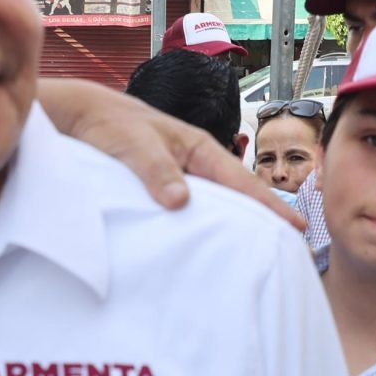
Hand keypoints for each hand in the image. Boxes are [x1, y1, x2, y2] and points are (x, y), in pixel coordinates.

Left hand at [34, 77, 301, 228]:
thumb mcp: (134, 144)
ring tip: (253, 257)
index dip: (270, 206)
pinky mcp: (162, 190)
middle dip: (262, 221)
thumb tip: (181, 200)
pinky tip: (205, 250)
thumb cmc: (110, 124)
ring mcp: (180, 177)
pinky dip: (202, 229)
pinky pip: (191, 213)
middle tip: (288, 252)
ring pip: (215, 207)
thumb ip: (156, 169)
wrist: (78, 118)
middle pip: (236, 197)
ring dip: (232, 228)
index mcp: (199, 148)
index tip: (298, 228)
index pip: (242, 182)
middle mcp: (195, 164)